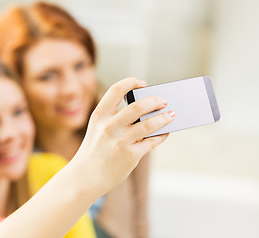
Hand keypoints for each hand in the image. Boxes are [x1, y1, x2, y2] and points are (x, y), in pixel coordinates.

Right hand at [72, 77, 174, 194]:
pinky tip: (165, 132)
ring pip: (149, 124)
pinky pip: (151, 141)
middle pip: (138, 106)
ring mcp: (120, 141)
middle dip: (155, 101)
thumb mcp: (98, 128)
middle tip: (164, 101)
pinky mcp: (130, 155)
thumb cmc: (96, 149)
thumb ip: (116, 118)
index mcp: (99, 115)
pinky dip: (161, 135)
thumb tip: (147, 110)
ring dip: (164, 118)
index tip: (143, 84)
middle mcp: (109, 126)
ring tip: (172, 115)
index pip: (116, 89)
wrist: (86, 175)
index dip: (132, 83)